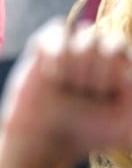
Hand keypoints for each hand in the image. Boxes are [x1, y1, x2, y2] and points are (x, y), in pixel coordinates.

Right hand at [0, 20, 131, 167]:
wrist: (48, 138)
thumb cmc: (87, 133)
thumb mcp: (126, 126)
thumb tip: (130, 81)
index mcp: (120, 69)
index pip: (123, 49)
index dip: (116, 68)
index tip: (107, 92)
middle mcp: (98, 55)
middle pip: (107, 40)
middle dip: (97, 68)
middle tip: (86, 91)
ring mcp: (72, 47)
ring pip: (83, 32)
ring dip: (75, 64)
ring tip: (67, 86)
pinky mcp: (46, 45)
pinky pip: (57, 29)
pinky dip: (55, 53)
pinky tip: (51, 76)